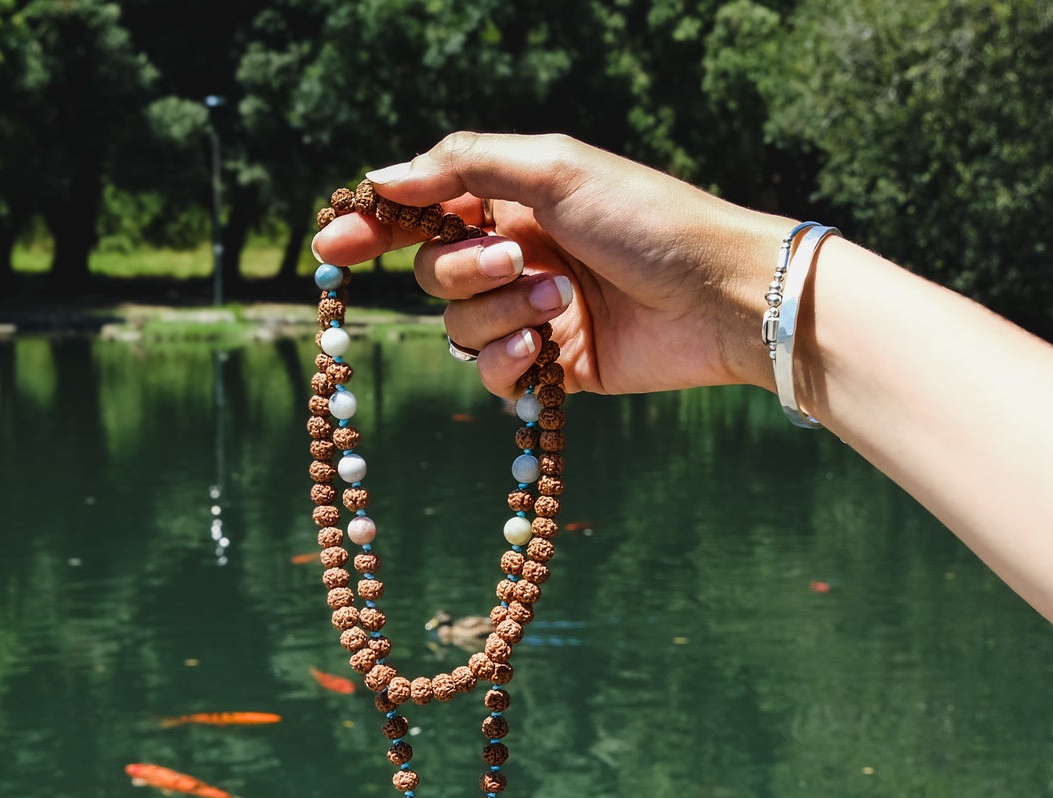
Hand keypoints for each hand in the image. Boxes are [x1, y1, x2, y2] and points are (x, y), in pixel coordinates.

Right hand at [313, 132, 790, 397]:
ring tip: (560, 302)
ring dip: (501, 315)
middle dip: (467, 270)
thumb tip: (384, 175)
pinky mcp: (555, 369)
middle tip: (519, 260)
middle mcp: (519, 256)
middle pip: (436, 275)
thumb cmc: (649, 220)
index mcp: (516, 202)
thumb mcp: (556, 169)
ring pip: (460, 329)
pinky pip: (492, 375)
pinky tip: (548, 352)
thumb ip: (466, 166)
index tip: (333, 248)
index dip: (376, 230)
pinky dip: (509, 364)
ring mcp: (535, 315)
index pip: (425, 215)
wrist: (719, 297)